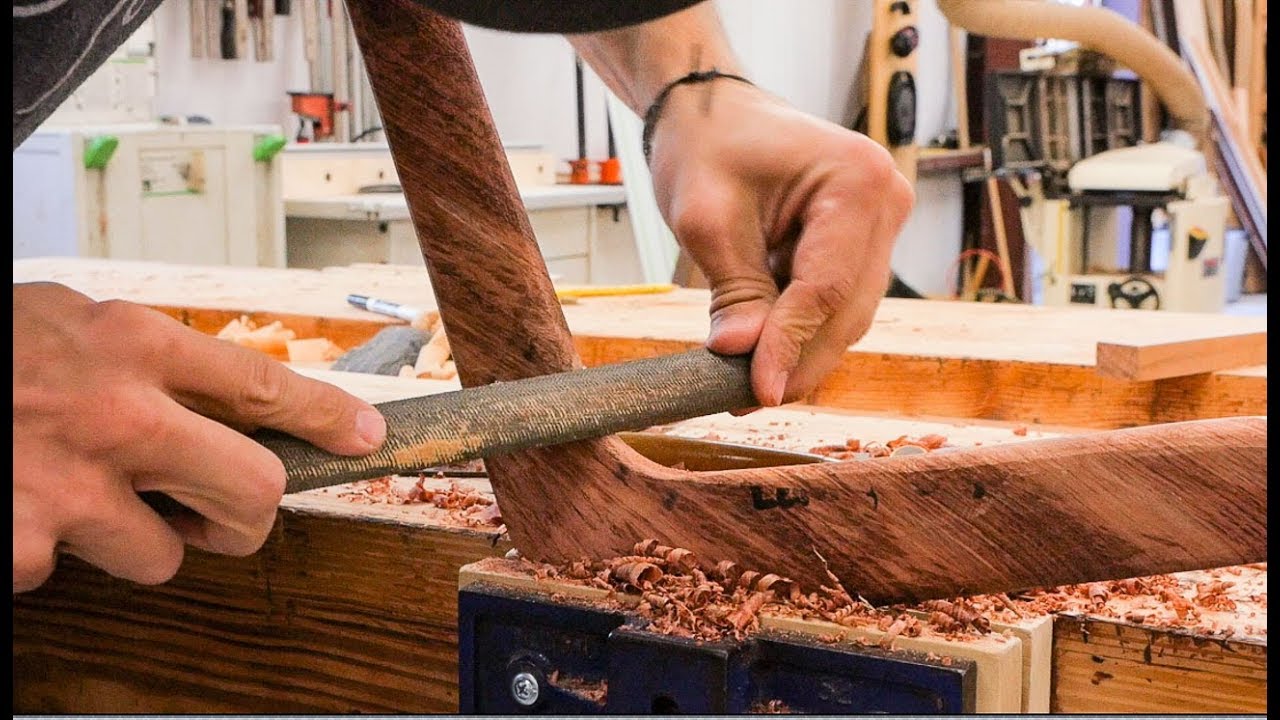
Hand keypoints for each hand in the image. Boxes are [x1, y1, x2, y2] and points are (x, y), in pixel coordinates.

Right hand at [13, 283, 386, 592]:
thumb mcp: (67, 321)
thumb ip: (147, 358)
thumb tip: (230, 401)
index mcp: (132, 344)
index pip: (266, 383)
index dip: (329, 416)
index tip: (364, 437)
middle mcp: (118, 415)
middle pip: (255, 494)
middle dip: (248, 516)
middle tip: (222, 511)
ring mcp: (71, 488)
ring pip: (165, 555)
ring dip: (134, 537)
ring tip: (73, 491)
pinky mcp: (25, 547)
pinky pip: (69, 571)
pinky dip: (47, 551)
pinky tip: (15, 505)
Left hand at [648, 80, 913, 405]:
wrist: (715, 114)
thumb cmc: (708, 146)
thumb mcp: (707, 220)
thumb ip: (734, 291)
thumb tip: (744, 359)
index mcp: (857, 179)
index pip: (826, 287)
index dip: (791, 345)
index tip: (757, 391)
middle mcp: (887, 200)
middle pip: (848, 310)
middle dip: (799, 360)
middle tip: (746, 400)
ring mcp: (884, 222)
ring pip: (849, 315)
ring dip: (802, 352)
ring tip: (747, 382)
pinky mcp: (867, 243)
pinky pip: (840, 302)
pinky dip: (803, 330)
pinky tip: (764, 352)